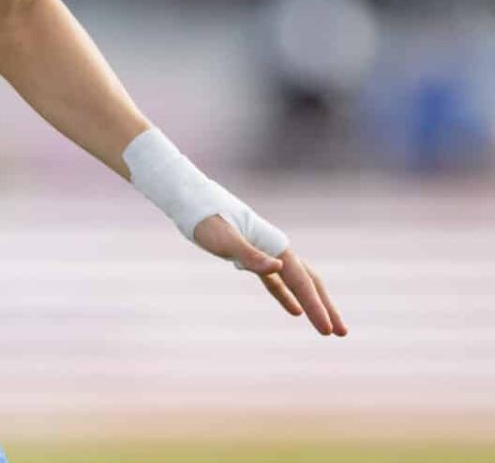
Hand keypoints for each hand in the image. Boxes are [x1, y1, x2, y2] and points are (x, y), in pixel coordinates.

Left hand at [193, 214, 347, 336]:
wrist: (193, 202)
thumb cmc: (207, 220)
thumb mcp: (225, 240)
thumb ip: (250, 255)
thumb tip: (278, 267)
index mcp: (276, 246)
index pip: (302, 282)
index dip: (316, 307)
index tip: (327, 331)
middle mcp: (277, 250)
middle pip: (309, 283)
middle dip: (326, 308)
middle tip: (342, 333)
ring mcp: (266, 254)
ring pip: (297, 283)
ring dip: (312, 304)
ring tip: (327, 328)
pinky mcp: (252, 258)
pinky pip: (277, 282)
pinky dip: (286, 296)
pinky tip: (295, 312)